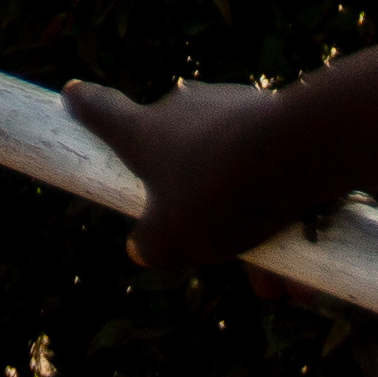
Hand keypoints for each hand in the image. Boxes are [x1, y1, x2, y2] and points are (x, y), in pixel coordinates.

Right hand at [67, 79, 355, 271]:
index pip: (103, 113)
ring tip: (278, 283)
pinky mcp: (275, 116)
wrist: (297, 154)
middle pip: (179, 162)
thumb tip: (145, 247)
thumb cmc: (217, 192)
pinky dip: (282, 215)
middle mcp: (183, 110)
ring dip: (251, 228)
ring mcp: (231, 108)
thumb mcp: (170, 237)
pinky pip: (269, 171)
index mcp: (144, 132)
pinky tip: (306, 264)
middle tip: (227, 260)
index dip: (86, 108)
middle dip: (201, 215)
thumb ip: (150, 244)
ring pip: (232, 174)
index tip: (72, 93)